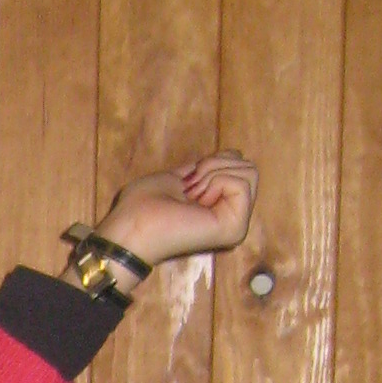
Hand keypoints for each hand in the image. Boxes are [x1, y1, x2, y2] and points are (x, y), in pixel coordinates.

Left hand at [94, 149, 256, 271]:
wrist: (131, 227)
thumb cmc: (142, 205)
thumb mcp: (178, 176)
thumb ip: (205, 169)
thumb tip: (231, 155)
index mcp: (219, 205)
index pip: (238, 163)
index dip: (212, 161)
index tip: (187, 180)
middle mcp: (232, 215)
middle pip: (248, 166)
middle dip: (215, 165)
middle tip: (190, 189)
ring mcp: (237, 223)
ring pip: (250, 171)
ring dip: (214, 174)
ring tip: (192, 196)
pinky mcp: (237, 227)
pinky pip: (242, 184)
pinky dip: (216, 183)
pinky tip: (197, 203)